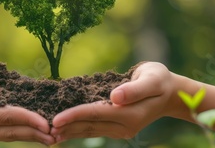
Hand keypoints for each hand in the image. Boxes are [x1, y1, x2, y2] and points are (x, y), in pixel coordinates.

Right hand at [0, 72, 54, 145]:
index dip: (28, 120)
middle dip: (37, 133)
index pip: (6, 119)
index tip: (47, 122)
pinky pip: (5, 132)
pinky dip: (22, 131)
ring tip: (54, 136)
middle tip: (61, 135)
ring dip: (33, 136)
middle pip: (14, 133)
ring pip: (11, 136)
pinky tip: (35, 129)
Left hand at [51, 62, 179, 142]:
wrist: (170, 92)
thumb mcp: (152, 79)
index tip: (56, 119)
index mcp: (130, 114)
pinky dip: (79, 128)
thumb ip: (134, 89)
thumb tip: (115, 97)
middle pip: (89, 126)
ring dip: (70, 132)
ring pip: (90, 131)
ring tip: (50, 135)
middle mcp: (125, 126)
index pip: (96, 114)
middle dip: (67, 128)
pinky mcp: (118, 127)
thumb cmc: (160, 80)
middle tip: (44, 131)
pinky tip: (66, 129)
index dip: (75, 116)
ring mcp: (122, 129)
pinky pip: (95, 128)